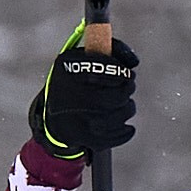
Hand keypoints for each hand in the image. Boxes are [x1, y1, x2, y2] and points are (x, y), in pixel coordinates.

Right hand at [29, 24, 138, 157]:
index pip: (102, 69)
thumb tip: (133, 61)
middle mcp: (70, 96)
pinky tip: (120, 122)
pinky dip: (127, 128)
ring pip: (124, 113)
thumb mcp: (80, 61)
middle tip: (128, 86)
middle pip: (117, 95)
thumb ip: (108, 50)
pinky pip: (124, 133)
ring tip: (122, 103)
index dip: (120, 71)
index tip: (127, 73)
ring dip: (128, 107)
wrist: (56, 122)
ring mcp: (81, 121)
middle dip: (128, 89)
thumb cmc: (74, 85)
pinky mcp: (90, 139)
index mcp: (66, 70)